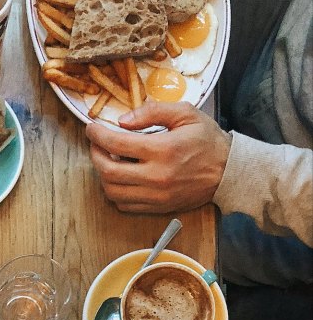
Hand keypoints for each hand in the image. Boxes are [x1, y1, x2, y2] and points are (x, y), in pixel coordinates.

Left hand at [85, 102, 231, 212]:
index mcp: (163, 149)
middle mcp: (156, 176)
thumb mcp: (185, 114)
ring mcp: (155, 195)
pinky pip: (124, 205)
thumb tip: (122, 121)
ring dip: (103, 175)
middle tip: (96, 144)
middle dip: (95, 155)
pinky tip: (120, 177)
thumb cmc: (207, 141)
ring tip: (107, 160)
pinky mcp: (156, 207)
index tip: (91, 128)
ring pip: (113, 191)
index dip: (98, 135)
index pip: (117, 143)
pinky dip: (115, 191)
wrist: (228, 173)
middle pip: (108, 171)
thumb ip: (153, 112)